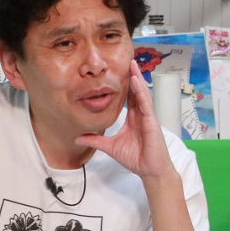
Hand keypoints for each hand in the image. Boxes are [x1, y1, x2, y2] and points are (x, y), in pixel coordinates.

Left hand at [76, 59, 174, 179]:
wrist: (150, 171)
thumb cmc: (135, 158)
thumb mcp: (110, 147)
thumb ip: (95, 140)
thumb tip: (78, 137)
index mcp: (133, 118)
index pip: (128, 97)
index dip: (124, 84)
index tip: (117, 71)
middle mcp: (141, 114)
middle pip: (136, 91)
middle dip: (132, 75)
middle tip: (127, 59)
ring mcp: (148, 117)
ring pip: (142, 93)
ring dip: (138, 78)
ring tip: (132, 64)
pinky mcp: (152, 122)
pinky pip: (146, 104)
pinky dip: (141, 92)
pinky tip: (136, 81)